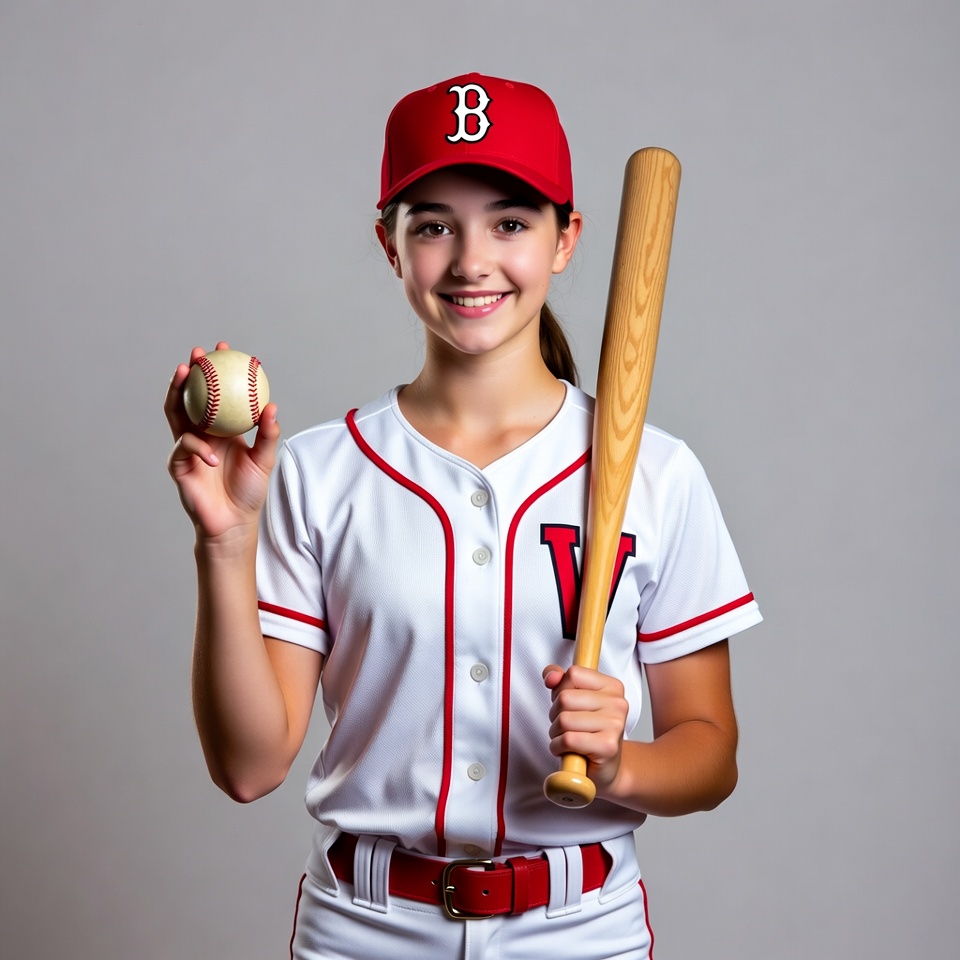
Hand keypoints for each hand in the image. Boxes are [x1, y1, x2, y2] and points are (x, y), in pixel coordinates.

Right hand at [165, 342, 279, 541]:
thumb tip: (272, 407)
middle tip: (197, 353)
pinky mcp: (178, 464)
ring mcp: (186, 446)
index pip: (216, 394)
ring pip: (175, 412)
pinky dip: (199, 447)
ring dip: (177, 391)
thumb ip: (267, 434)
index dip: (218, 371)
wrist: (234, 521)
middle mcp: (200, 432)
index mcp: (220, 428)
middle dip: (190, 371)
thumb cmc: (248, 491)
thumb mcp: (263, 459)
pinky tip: (213, 453)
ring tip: (184, 373)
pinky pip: (185, 447)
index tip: (225, 349)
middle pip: (190, 395)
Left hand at [543, 664, 629, 795]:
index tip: (568, 705)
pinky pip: (568, 739)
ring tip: (566, 739)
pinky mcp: (608, 746)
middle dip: (555, 715)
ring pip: (564, 720)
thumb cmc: (588, 733)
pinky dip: (558, 747)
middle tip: (565, 726)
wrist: (607, 769)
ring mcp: (615, 724)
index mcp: (612, 686)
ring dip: (555, 733)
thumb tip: (551, 676)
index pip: (573, 674)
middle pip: (565, 698)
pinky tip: (566, 751)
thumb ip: (559, 681)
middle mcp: (618, 703)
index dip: (561, 690)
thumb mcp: (574, 701)